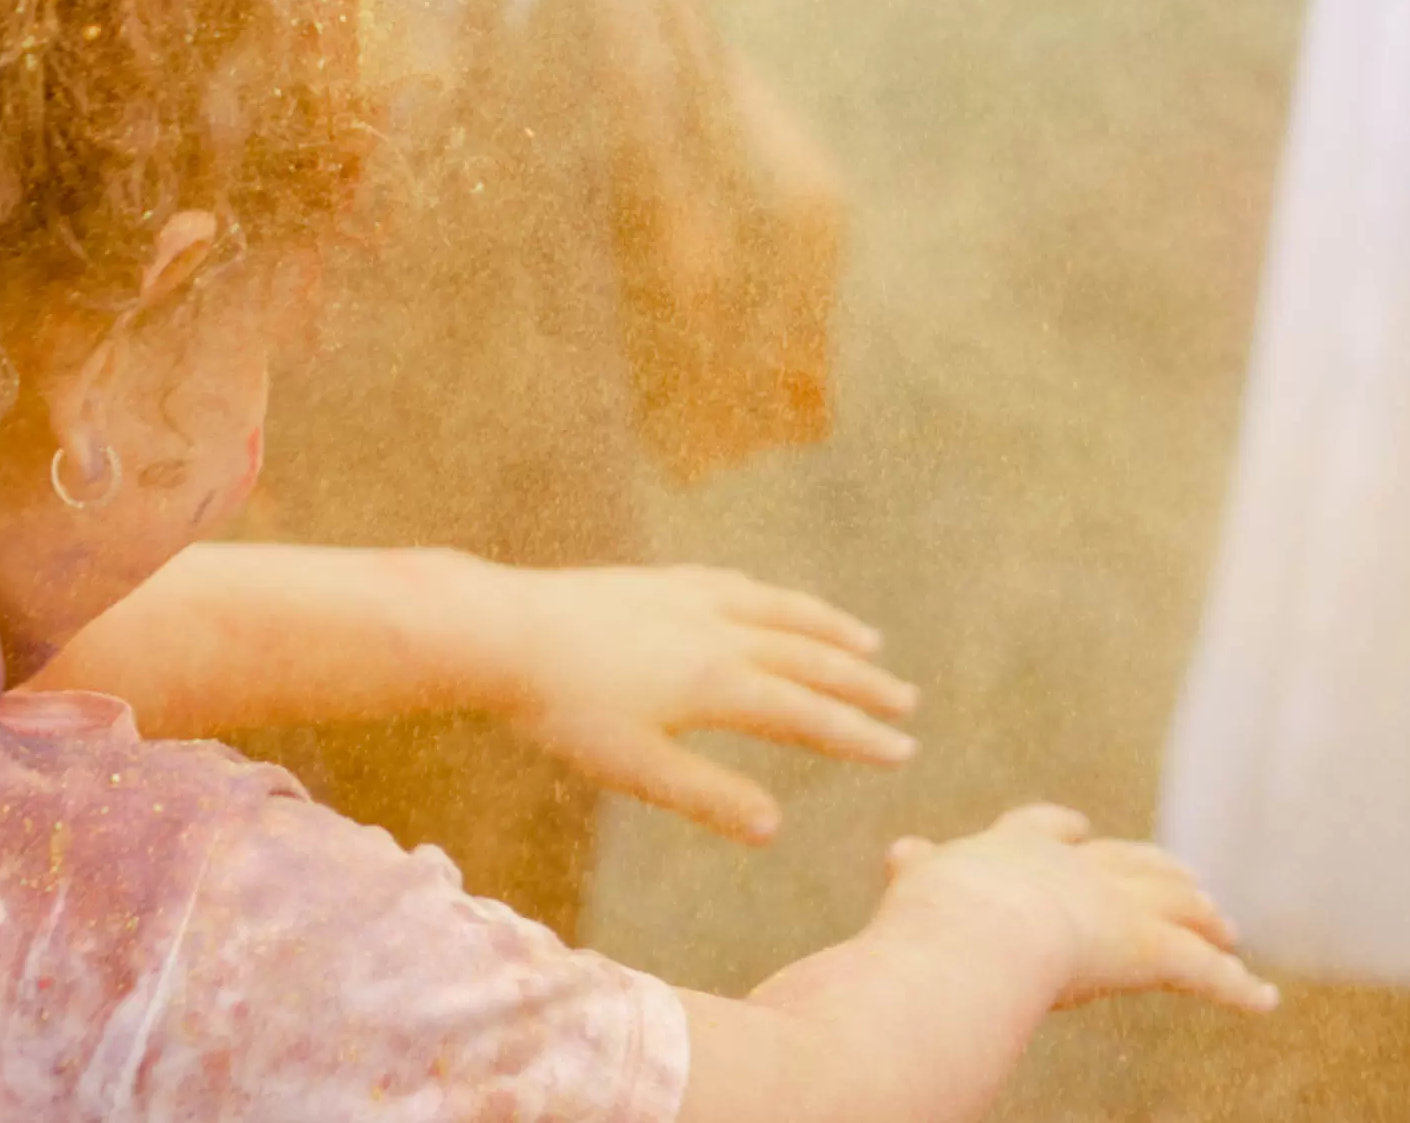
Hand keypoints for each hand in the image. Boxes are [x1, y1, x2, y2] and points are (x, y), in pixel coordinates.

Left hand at [476, 563, 920, 843]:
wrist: (502, 631)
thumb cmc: (565, 711)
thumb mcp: (637, 769)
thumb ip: (708, 796)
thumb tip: (775, 828)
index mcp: (719, 682)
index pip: (807, 714)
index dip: (858, 736)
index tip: (903, 751)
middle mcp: (718, 631)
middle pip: (807, 657)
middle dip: (861, 684)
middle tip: (907, 701)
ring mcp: (690, 598)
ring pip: (778, 611)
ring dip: (828, 628)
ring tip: (866, 641)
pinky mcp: (659, 581)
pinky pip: (736, 583)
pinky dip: (771, 596)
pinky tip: (772, 599)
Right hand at [877, 806, 1282, 1018]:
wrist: (974, 929)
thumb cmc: (932, 917)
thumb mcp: (919, 888)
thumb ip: (919, 871)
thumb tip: (904, 851)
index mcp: (1013, 850)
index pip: (1043, 831)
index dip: (1063, 832)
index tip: (1077, 828)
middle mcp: (1072, 867)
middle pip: (1128, 861)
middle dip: (1157, 868)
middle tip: (1183, 875)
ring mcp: (1114, 903)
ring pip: (1174, 906)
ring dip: (1203, 918)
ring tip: (1226, 927)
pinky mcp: (1146, 947)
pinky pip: (1203, 972)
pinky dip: (1237, 987)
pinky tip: (1264, 999)